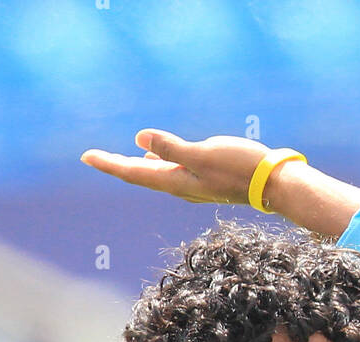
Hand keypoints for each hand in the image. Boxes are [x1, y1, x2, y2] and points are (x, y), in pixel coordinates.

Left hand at [80, 129, 273, 206]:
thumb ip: (171, 147)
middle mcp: (180, 185)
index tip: (86, 157)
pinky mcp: (204, 178)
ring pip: (155, 174)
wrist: (273, 185)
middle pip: (139, 175)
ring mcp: (192, 184)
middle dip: (116, 165)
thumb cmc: (240, 167)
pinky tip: (153, 157)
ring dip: (135, 166)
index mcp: (176, 180)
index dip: (109, 164)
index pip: (133, 172)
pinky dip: (157, 163)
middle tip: (91, 158)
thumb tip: (138, 139)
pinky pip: (171, 170)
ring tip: (116, 160)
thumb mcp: (203, 154)